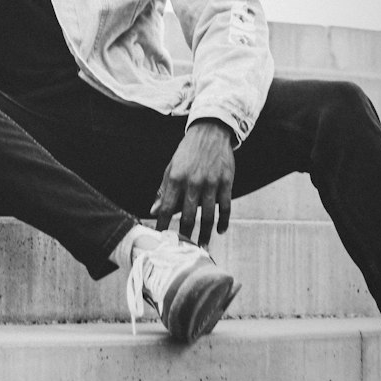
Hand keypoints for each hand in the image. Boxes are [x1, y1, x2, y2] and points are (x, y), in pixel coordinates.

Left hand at [149, 119, 234, 247]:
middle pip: (187, 216)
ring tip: (202, 247)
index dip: (162, 225)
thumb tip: (153, 211)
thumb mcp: (171, 168)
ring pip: (208, 216)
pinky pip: (226, 207)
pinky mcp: (227, 182)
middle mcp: (193, 182)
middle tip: (182, 250)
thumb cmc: (187, 152)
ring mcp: (212, 183)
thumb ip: (164, 190)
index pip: (166, 208)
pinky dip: (223, 221)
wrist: (211, 131)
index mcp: (176, 178)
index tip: (159, 239)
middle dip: (184, 235)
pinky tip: (219, 231)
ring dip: (204, 234)